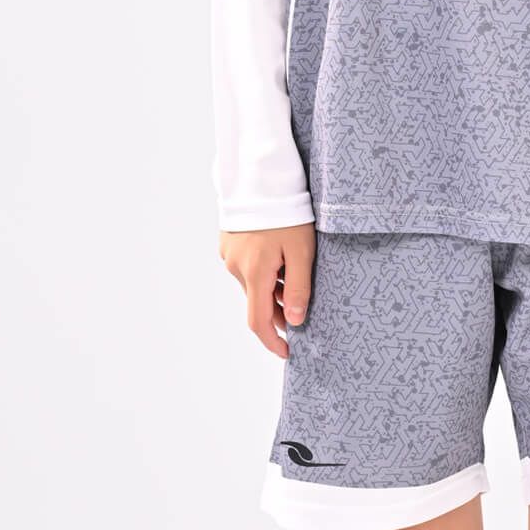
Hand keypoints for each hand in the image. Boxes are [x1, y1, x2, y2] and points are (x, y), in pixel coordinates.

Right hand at [219, 224, 315, 356]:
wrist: (262, 177)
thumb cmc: (288, 212)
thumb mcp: (302, 250)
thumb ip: (299, 287)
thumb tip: (294, 321)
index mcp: (255, 272)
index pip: (258, 322)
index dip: (272, 342)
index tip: (288, 352)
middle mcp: (236, 267)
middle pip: (257, 302)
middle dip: (278, 311)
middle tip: (301, 311)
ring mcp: (229, 254)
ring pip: (252, 283)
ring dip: (271, 289)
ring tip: (294, 274)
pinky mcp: (228, 242)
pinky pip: (246, 266)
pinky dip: (262, 271)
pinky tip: (278, 256)